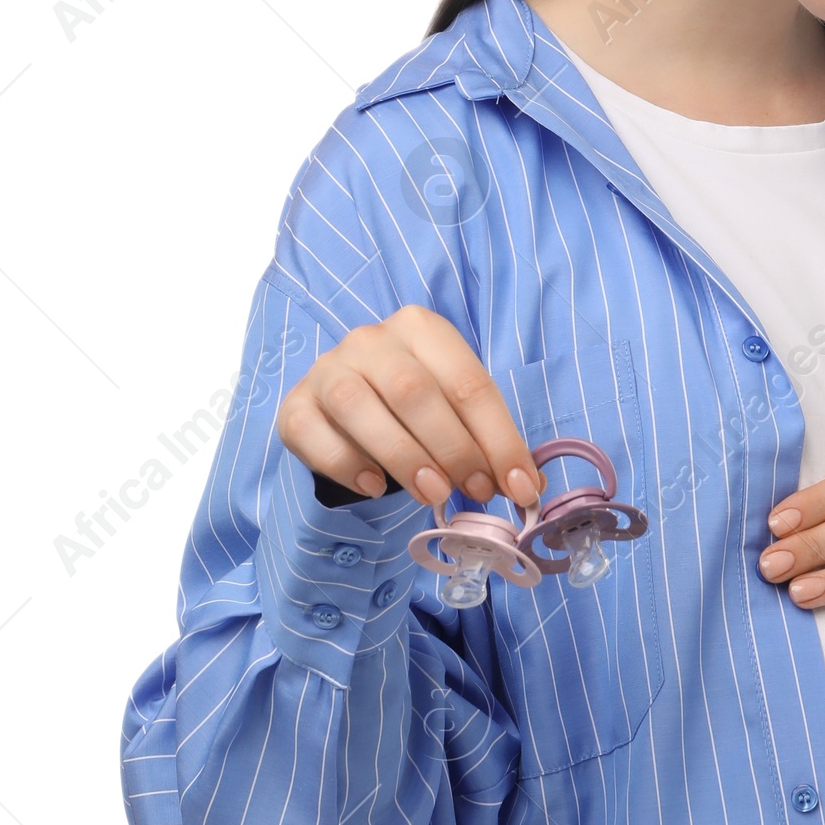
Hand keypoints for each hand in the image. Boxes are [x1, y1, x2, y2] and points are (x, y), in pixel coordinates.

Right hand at [276, 304, 542, 508]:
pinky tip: (374, 486)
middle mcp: (370, 340)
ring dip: (404, 457)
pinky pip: (314, 432)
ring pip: (359, 407)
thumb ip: (487, 440)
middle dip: (454, 449)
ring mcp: (327, 369)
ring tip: (434, 495)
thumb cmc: (413, 406)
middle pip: (414, 391)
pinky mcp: (295, 406)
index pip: (468, 384)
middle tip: (477, 491)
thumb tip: (528, 488)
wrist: (347, 403)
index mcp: (421, 329)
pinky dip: (346, 464)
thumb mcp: (455, 409)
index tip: (520, 487)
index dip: (499, 440)